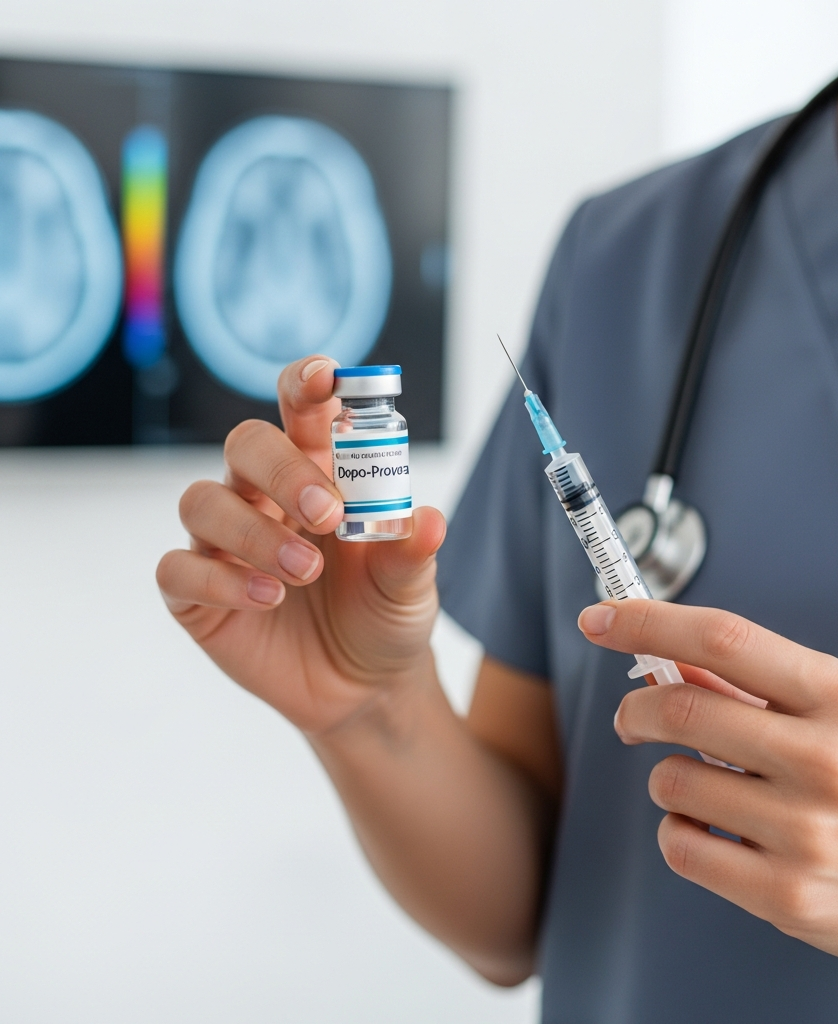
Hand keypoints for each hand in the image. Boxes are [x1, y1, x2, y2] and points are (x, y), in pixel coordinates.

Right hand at [156, 356, 445, 735]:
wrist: (366, 688)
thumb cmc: (386, 616)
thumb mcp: (411, 586)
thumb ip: (412, 550)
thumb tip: (427, 519)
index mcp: (321, 475)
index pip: (300, 411)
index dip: (306, 384)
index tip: (326, 377)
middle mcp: (266, 498)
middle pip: (245, 444)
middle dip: (282, 470)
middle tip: (327, 515)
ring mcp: (227, 543)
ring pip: (203, 501)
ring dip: (254, 532)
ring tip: (305, 572)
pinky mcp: (199, 595)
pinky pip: (179, 569)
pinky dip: (221, 581)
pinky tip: (269, 599)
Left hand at [577, 600, 837, 996]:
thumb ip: (757, 684)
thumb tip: (666, 655)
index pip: (723, 638)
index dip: (647, 621)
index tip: (600, 618)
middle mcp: (826, 758)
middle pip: (680, 709)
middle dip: (635, 710)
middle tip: (633, 718)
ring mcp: (807, 831)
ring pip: (670, 782)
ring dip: (668, 779)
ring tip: (707, 788)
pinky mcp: (788, 894)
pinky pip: (679, 846)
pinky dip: (679, 832)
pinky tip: (714, 832)